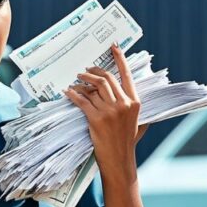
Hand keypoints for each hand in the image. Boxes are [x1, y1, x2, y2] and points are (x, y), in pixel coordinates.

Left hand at [64, 44, 148, 178]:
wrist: (119, 159)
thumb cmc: (127, 141)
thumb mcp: (138, 122)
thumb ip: (134, 107)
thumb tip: (129, 94)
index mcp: (136, 102)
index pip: (127, 76)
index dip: (120, 59)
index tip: (114, 47)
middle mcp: (124, 104)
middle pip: (106, 79)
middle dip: (93, 72)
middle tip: (84, 71)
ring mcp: (110, 111)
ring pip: (93, 89)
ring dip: (82, 82)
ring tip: (76, 81)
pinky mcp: (96, 119)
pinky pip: (82, 101)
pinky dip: (73, 94)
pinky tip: (68, 92)